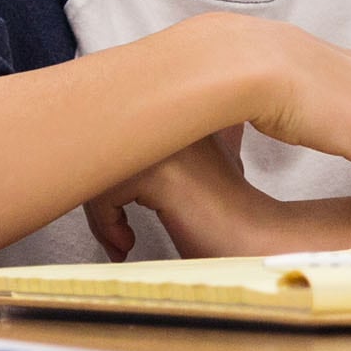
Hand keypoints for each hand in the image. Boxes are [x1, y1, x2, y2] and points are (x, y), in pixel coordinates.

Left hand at [89, 127, 340, 260]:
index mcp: (187, 106)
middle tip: (113, 229)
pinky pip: (104, 193)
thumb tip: (94, 155)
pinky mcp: (161, 173)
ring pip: (97, 166)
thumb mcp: (189, 171)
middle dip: (99, 193)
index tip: (118, 210)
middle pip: (102, 143)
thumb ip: (157, 152)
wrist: (255, 245)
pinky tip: (128, 243)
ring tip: (121, 239)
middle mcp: (178, 114)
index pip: (119, 123)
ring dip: (101, 213)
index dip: (108, 169)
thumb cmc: (220, 217)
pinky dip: (108, 225)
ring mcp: (169, 142)